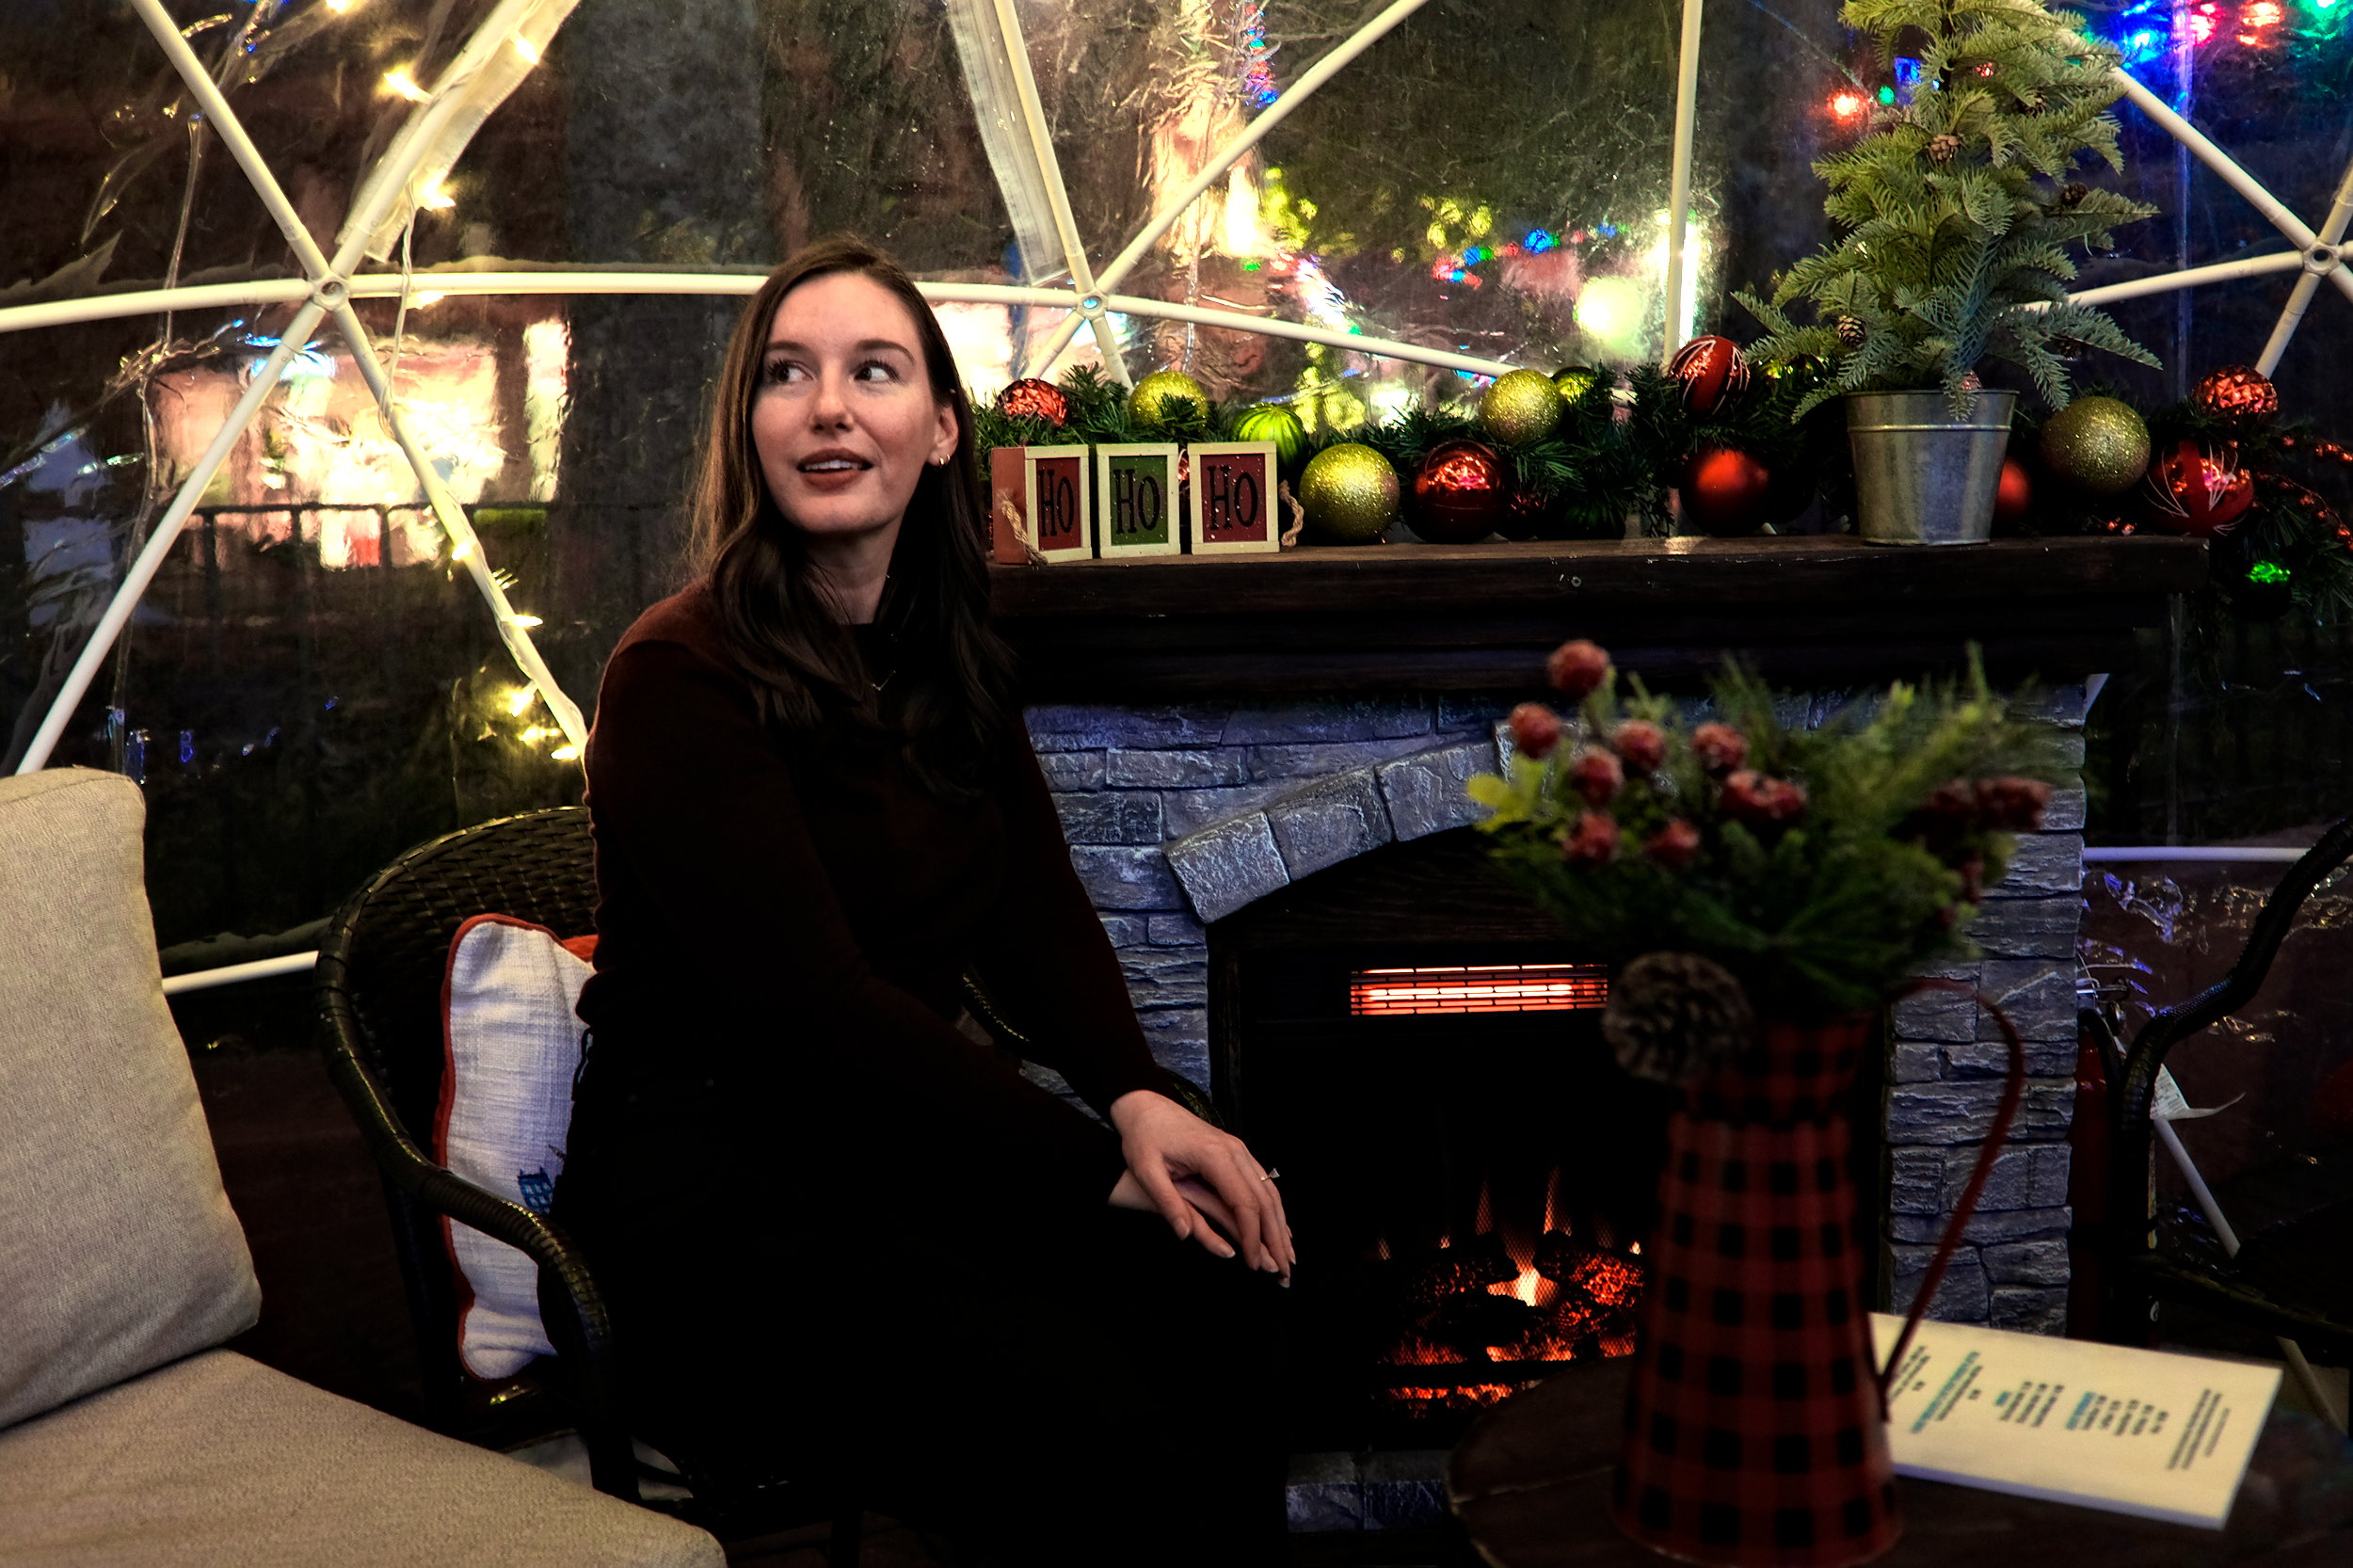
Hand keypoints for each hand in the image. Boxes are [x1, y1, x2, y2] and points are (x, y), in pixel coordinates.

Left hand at [1107, 1089, 1293, 1281]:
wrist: (1146, 1106)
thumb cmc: (1144, 1138)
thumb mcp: (1146, 1171)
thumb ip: (1167, 1203)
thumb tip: (1185, 1235)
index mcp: (1214, 1156)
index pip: (1244, 1203)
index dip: (1252, 1237)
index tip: (1254, 1265)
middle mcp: (1234, 1151)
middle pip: (1266, 1200)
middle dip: (1277, 1238)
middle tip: (1285, 1272)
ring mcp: (1239, 1151)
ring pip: (1270, 1192)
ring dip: (1281, 1225)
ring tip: (1288, 1257)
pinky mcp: (1237, 1154)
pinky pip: (1263, 1184)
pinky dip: (1273, 1210)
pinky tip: (1278, 1229)